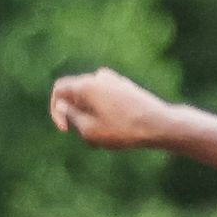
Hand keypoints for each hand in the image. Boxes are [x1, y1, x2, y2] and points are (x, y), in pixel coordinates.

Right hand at [49, 68, 176, 149]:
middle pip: (76, 96)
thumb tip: (63, 106)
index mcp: (86, 84)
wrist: (161, 125)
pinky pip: (107, 100)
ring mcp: (115, 80)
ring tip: (104, 139)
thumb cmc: (125, 130)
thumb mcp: (90, 130)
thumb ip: (71, 117)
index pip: (59, 90)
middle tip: (88, 139)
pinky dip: (105, 114)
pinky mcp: (126, 88)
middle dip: (77, 117)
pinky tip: (116, 132)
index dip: (56, 110)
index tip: (65, 130)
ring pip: (92, 100)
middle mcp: (99, 77)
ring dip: (92, 118)